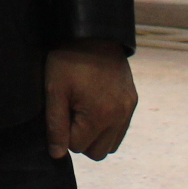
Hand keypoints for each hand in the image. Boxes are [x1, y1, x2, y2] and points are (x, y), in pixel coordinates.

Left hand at [44, 41, 136, 160]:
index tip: (62, 108)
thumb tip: (57, 155)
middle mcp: (120, 117)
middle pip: (96, 153)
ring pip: (109, 145)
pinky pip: (120, 131)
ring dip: (94, 135)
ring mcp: (128, 110)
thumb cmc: (69, 59)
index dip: (64, 131)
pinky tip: (95, 107)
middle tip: (71, 111)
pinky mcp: (132, 102)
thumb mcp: (55, 89)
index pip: (77, 147)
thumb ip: (55, 125)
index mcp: (100, 116)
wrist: (93, 33)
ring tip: (83, 109)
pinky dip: (107, 127)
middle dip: (80, 138)